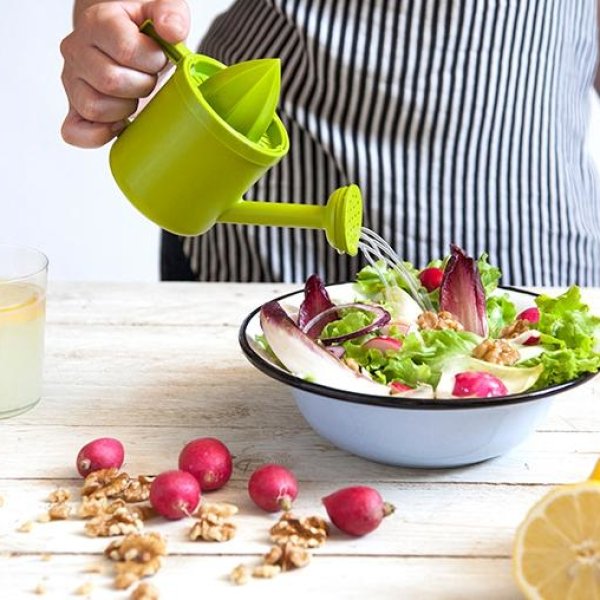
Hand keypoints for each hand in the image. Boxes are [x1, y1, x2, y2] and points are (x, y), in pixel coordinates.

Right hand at [60, 0, 189, 147]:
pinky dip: (100, 135)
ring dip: (125, 109)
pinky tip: (120, 123)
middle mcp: (76, 51)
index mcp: (98, 23)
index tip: (157, 57)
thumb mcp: (160, 9)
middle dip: (142, 85)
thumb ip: (171, 12)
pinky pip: (75, 132)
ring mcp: (72, 81)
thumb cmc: (142, 28)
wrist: (122, 36)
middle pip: (111, 82)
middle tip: (148, 77)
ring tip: (134, 94)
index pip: (125, 50)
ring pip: (95, 108)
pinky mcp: (74, 108)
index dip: (152, 60)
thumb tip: (172, 31)